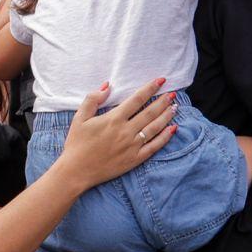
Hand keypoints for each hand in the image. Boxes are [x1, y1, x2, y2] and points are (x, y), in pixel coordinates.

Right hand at [56, 80, 176, 187]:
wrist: (76, 171)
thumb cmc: (76, 144)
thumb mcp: (79, 118)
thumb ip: (93, 99)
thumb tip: (107, 85)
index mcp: (114, 118)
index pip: (137, 99)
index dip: (150, 88)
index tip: (161, 80)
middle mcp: (126, 131)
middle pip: (150, 112)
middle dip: (163, 101)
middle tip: (172, 93)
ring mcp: (132, 146)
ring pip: (155, 127)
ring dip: (167, 116)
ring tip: (175, 107)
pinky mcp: (135, 159)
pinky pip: (154, 146)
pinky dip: (165, 137)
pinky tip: (173, 129)